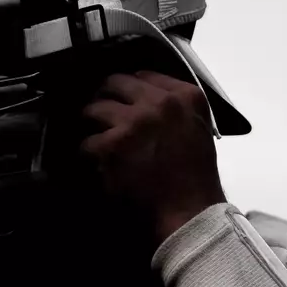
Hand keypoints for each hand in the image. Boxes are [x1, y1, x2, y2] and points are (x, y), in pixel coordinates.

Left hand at [79, 70, 227, 242]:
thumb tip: (144, 98)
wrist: (189, 210)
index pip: (144, 75)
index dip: (128, 88)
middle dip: (103, 97)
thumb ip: (175, 108)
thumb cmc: (195, 176)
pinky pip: (87, 143)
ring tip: (96, 137)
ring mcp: (134, 123)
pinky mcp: (112, 146)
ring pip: (95, 109)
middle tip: (99, 111)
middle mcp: (159, 104)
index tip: (121, 98)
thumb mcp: (198, 128)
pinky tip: (97, 164)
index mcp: (185, 96)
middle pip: (115, 83)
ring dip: (92, 124)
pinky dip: (89, 155)